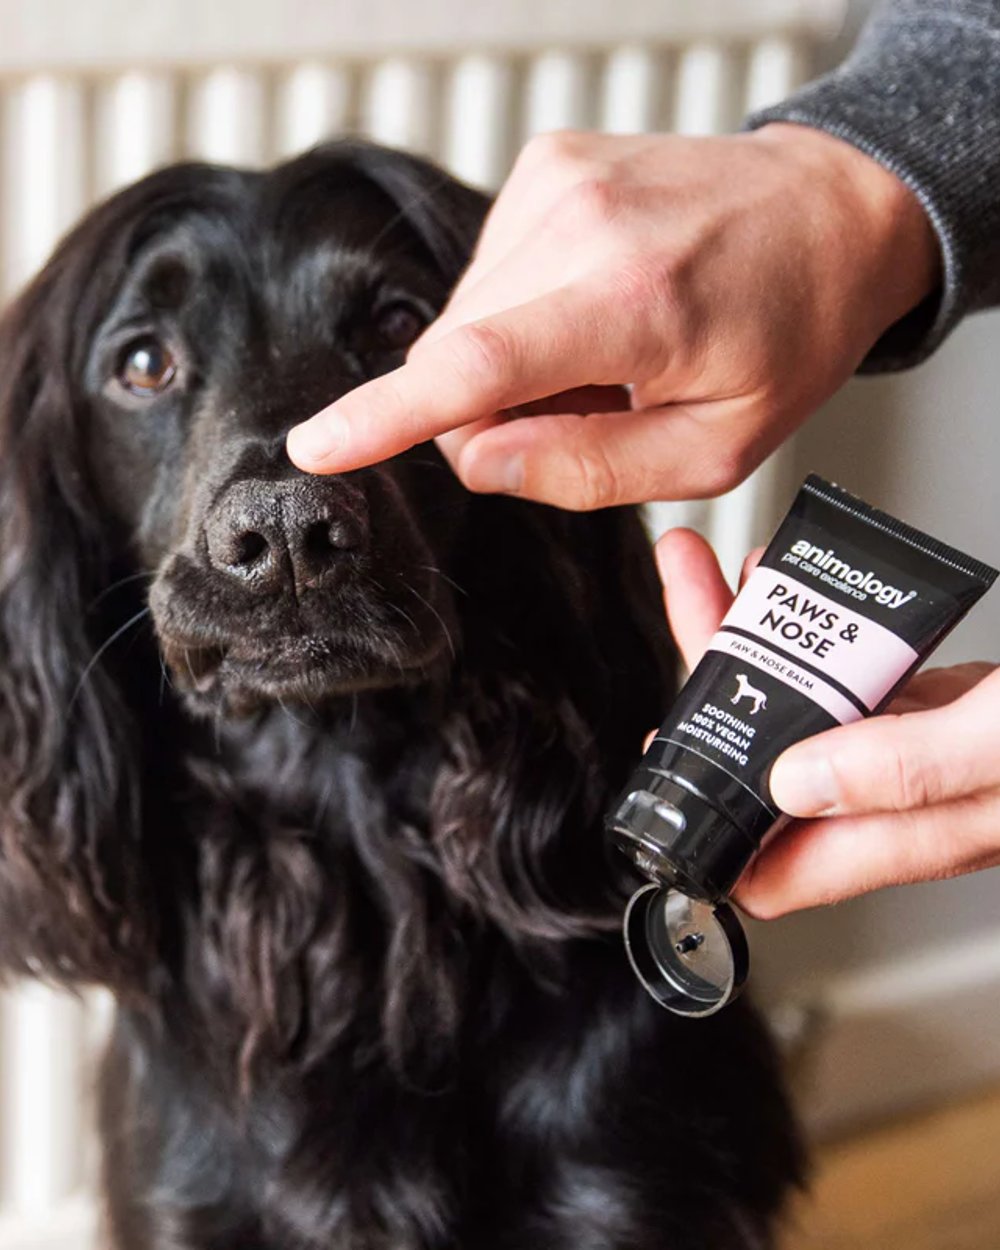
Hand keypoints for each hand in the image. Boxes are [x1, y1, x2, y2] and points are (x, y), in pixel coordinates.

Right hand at [288, 126, 937, 508]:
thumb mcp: (715, 448)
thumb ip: (588, 469)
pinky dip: (525, 315)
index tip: (318, 446)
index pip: (475, 368)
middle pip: (459, 355)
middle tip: (591, 410)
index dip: (384, 418)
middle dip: (495, 410)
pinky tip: (594, 310)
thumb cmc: (789, 334)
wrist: (831, 212)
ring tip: (607, 354)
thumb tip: (477, 459)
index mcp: (637, 305)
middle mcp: (584, 225)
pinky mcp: (548, 166)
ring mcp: (560, 182)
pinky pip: (490, 276)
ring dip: (515, 363)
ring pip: (467, 319)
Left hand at [657, 528, 999, 917]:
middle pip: (768, 761)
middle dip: (713, 683)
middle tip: (684, 593)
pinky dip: (812, 631)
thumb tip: (794, 786)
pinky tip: (788, 586)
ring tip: (713, 568)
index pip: (774, 865)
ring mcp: (915, 750)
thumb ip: (906, 773)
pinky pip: (852, 675)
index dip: (708, 824)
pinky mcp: (941, 705)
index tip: (662, 759)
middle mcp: (898, 800)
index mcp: (909, 833)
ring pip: (801, 709)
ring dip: (750, 641)